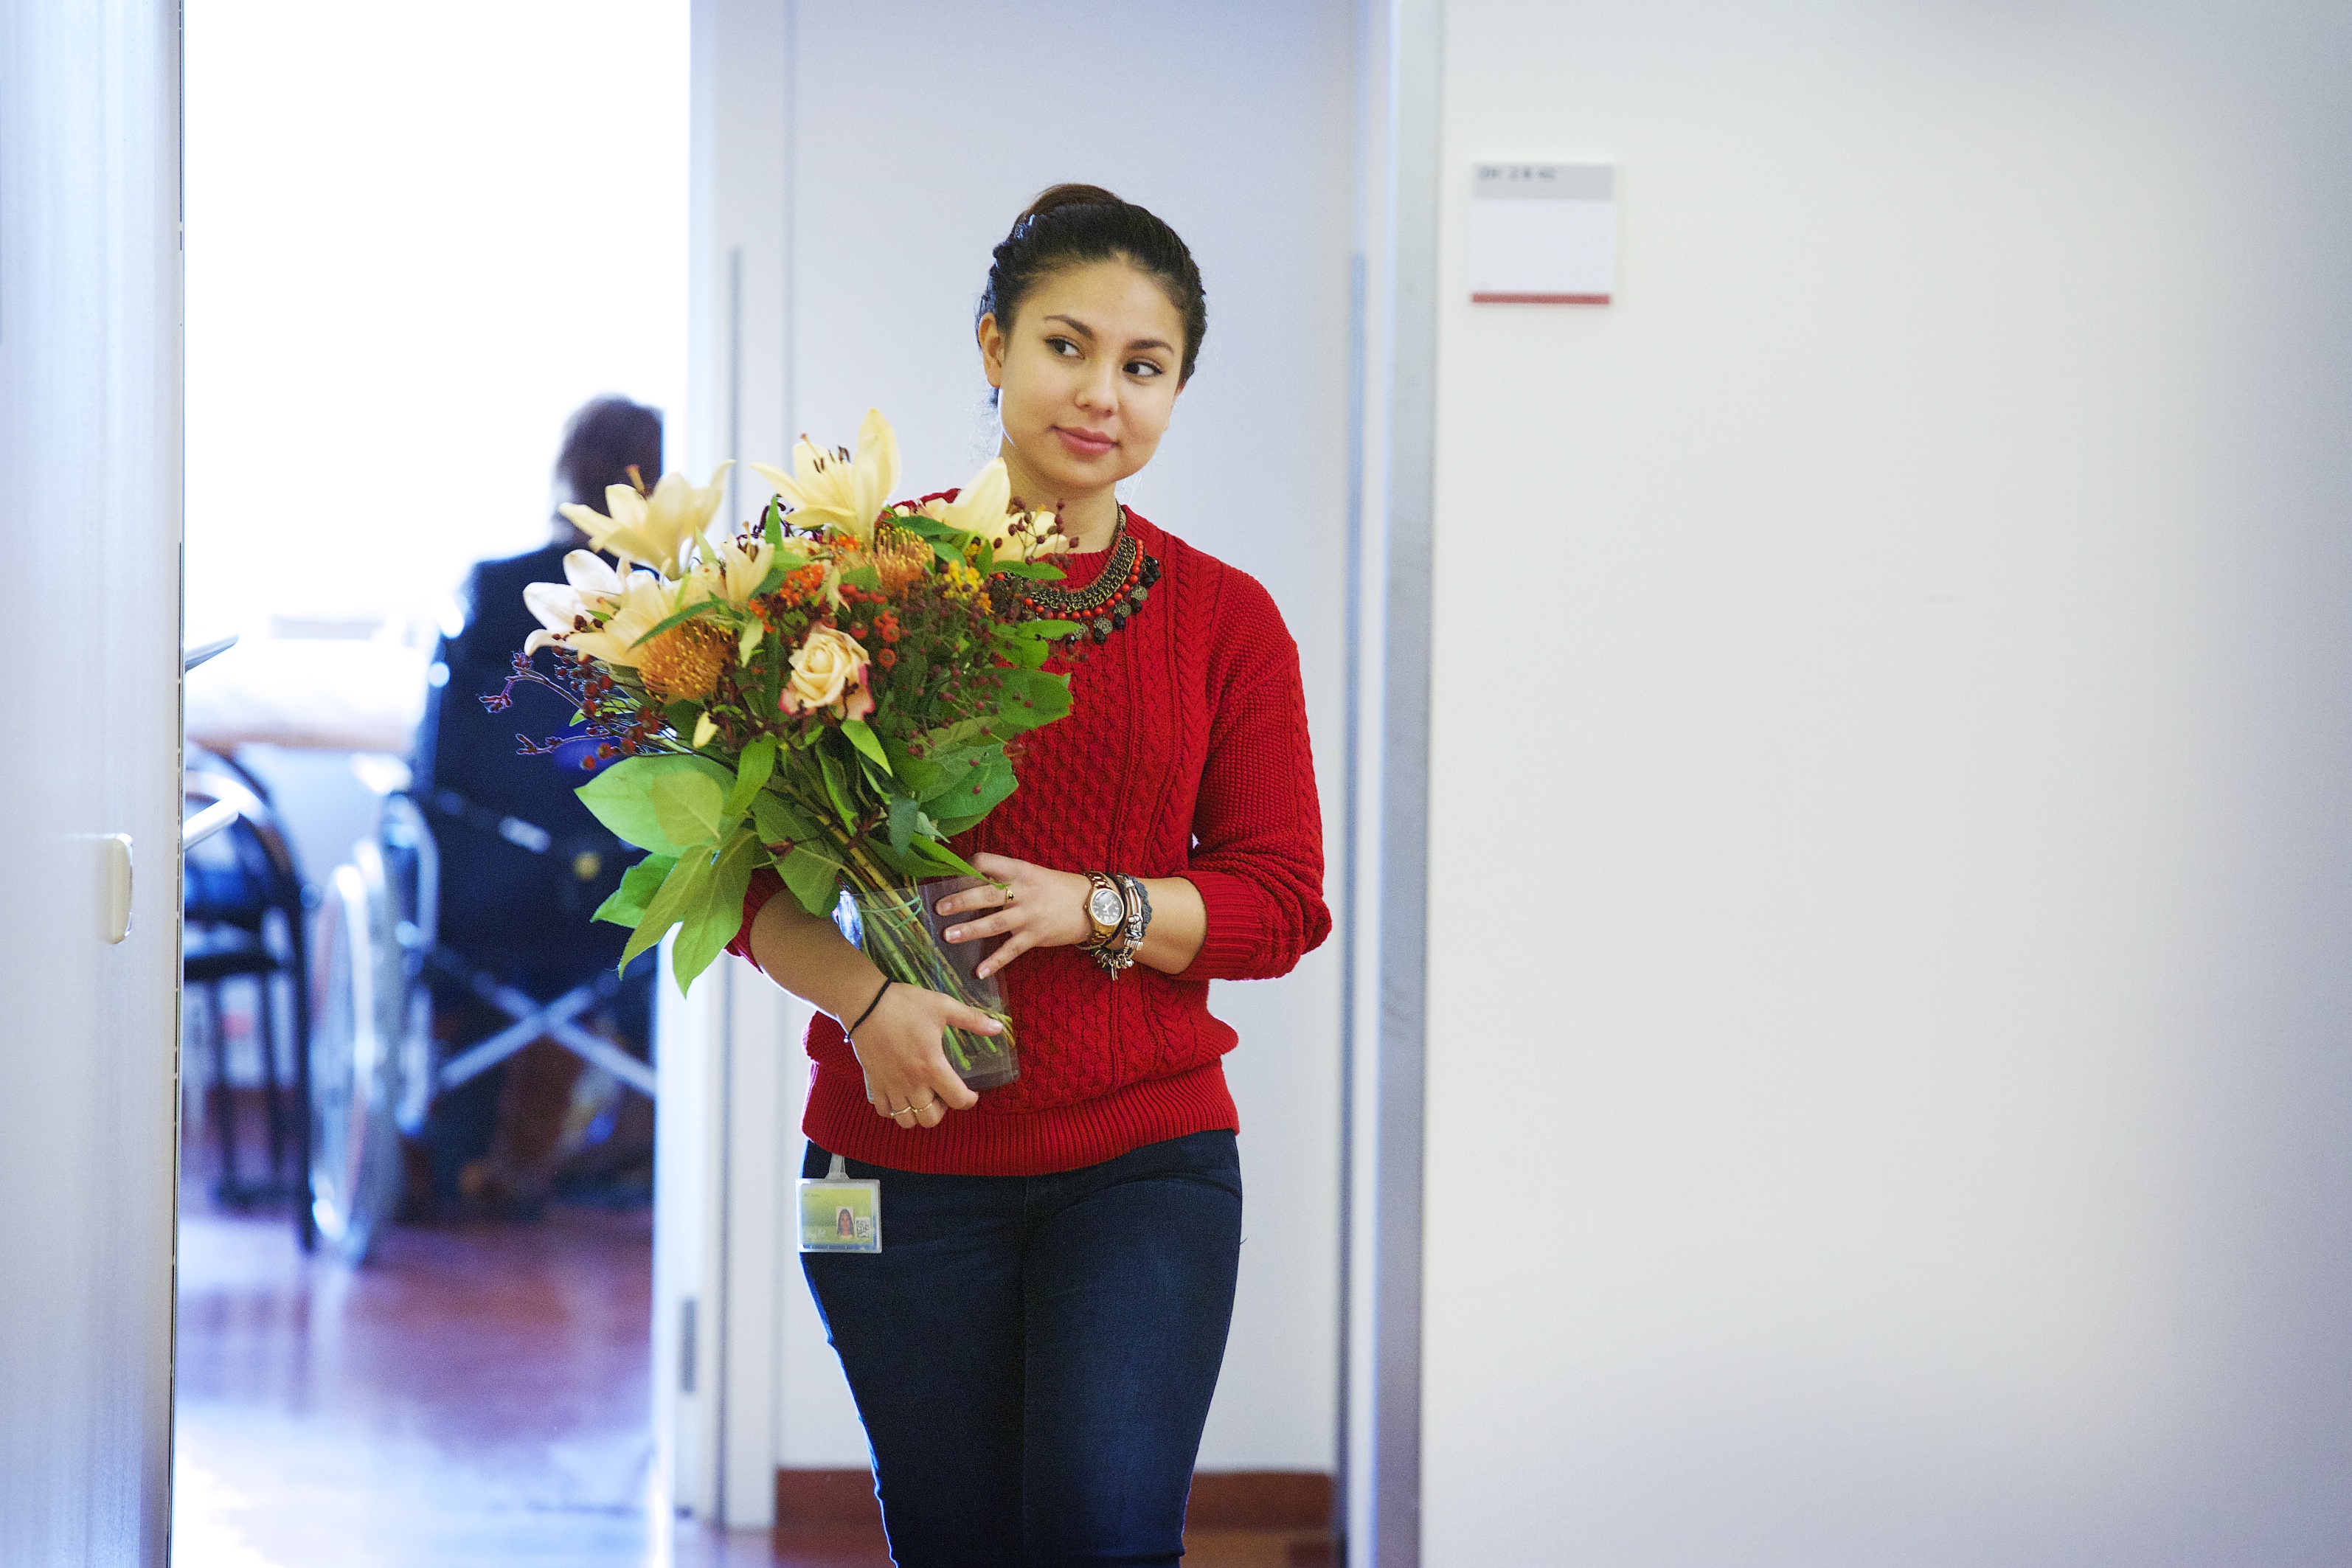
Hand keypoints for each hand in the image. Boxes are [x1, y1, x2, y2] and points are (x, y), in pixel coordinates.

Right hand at [848, 983, 991, 1129]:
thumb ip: (972, 1019)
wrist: (865, 1003)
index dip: (970, 1101)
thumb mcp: (943, 1006)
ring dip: (918, 1114)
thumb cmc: (905, 1004)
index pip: (958, 1099)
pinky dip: (894, 1110)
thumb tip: (998, 1028)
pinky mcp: (874, 1083)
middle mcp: (911, 1083)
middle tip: (943, 1093)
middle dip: (942, 1111)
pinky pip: (884, 1111)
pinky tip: (901, 1094)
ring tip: (923, 1096)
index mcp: (931, 1066)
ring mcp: (890, 1086)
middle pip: (930, 1119)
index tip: (972, 1093)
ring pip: (906, 1121)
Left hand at [932, 852, 1092, 979]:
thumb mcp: (1032, 875)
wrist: (1093, 905)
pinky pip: (1011, 951)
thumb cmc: (1057, 888)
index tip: (952, 878)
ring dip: (970, 930)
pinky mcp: (1036, 936)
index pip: (986, 862)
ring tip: (948, 936)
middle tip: (939, 908)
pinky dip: (995, 962)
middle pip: (986, 894)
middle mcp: (1023, 891)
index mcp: (1019, 870)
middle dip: (960, 901)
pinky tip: (979, 971)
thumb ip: (1005, 879)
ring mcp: (1029, 915)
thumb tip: (969, 884)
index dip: (966, 869)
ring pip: (994, 923)